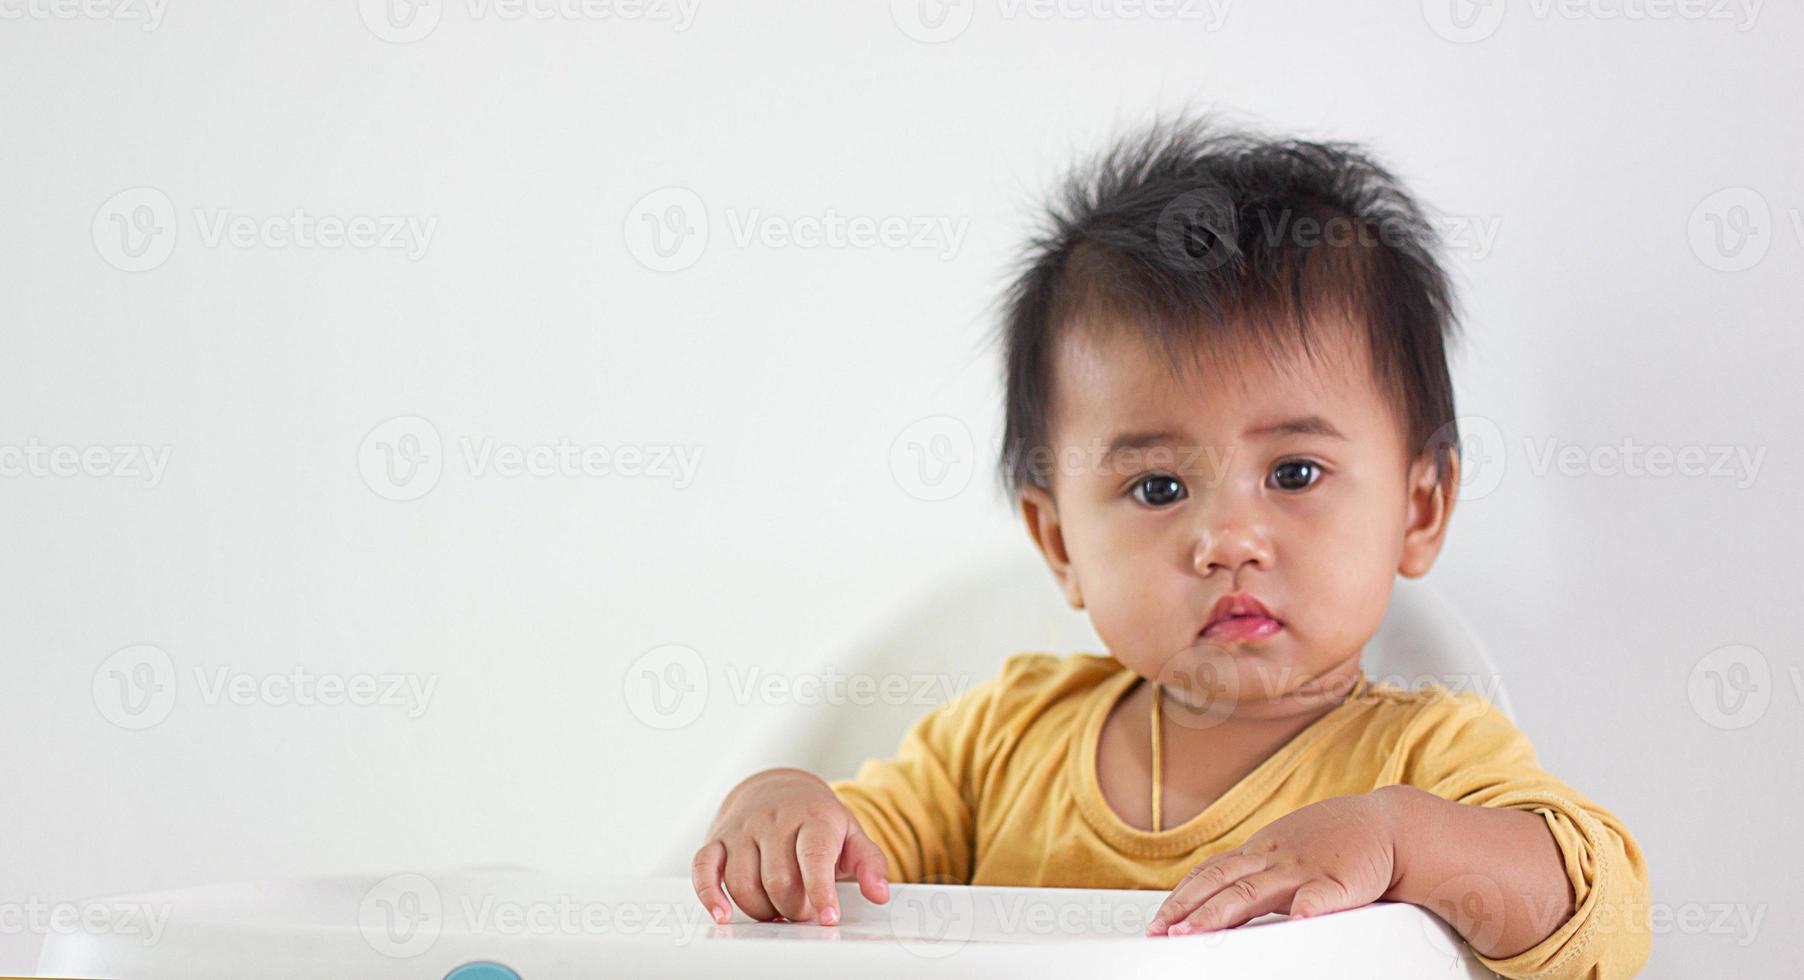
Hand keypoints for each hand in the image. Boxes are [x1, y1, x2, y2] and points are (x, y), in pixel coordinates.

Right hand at [691, 767, 890, 925]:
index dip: (820, 890)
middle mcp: (774, 821)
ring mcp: (743, 830)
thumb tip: (880, 893)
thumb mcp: (851, 833)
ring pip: (744, 882)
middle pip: (778, 879)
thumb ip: (870, 863)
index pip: (813, 856)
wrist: (779, 788)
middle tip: (805, 911)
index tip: (827, 917)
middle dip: (793, 907)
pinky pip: (704, 869)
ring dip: (762, 909)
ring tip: (778, 910)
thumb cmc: (817, 818)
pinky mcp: (717, 840)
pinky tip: (722, 914)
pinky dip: (710, 895)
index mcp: (812, 818)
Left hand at [1146, 789, 1403, 936]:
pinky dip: (1305, 907)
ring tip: (1194, 930)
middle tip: (1162, 931)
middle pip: (1220, 882)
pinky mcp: (1340, 880)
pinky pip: (1320, 895)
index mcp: (1261, 852)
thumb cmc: (1336, 844)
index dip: (1181, 895)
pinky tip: (1294, 921)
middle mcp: (1275, 858)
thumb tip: (1216, 898)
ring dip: (1219, 911)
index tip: (1159, 919)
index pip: (1210, 873)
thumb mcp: (1287, 852)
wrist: (1390, 825)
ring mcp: (1304, 868)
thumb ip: (1256, 873)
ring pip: (1254, 891)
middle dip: (1186, 908)